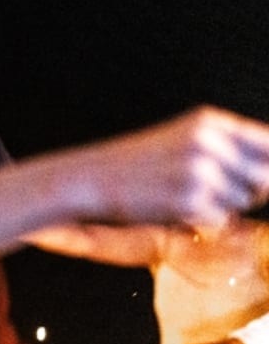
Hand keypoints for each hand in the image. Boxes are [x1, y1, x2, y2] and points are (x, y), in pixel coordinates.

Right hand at [69, 107, 268, 229]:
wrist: (91, 179)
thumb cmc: (138, 164)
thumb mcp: (185, 139)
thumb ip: (229, 146)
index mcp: (209, 122)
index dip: (268, 166)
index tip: (258, 178)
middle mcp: (209, 142)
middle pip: (265, 175)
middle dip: (252, 189)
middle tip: (216, 192)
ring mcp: (199, 171)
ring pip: (244, 201)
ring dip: (225, 207)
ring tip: (186, 197)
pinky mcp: (189, 200)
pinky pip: (222, 219)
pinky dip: (205, 221)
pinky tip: (176, 210)